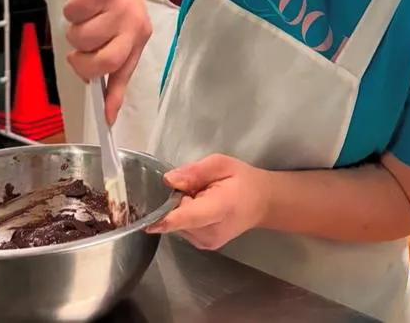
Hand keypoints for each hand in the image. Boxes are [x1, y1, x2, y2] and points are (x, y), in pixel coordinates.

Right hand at [64, 0, 151, 123]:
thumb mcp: (117, 28)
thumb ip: (110, 59)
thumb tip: (98, 94)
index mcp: (138, 37)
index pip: (125, 72)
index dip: (114, 98)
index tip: (106, 120)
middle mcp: (134, 24)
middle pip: (104, 61)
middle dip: (82, 62)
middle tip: (76, 52)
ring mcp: (120, 7)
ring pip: (83, 37)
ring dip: (73, 30)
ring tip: (81, 17)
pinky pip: (74, 13)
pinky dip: (70, 9)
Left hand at [146, 154, 270, 249]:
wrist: (262, 202)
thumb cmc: (242, 180)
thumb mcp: (221, 164)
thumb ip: (195, 171)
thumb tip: (169, 180)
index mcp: (220, 209)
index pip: (188, 217)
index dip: (165, 218)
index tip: (146, 221)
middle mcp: (211, 233)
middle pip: (178, 219)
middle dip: (175, 202)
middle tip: (193, 187)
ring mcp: (206, 243)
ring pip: (177, 225)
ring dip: (180, 209)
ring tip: (199, 196)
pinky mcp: (202, 245)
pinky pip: (182, 228)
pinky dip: (184, 216)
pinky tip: (199, 206)